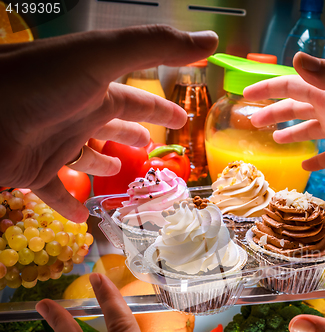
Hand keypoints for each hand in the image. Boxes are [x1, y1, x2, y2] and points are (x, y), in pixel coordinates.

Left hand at [0, 26, 217, 221]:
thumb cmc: (43, 84)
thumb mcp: (104, 57)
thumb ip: (155, 47)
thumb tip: (209, 41)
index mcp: (95, 89)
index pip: (136, 99)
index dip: (160, 109)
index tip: (181, 119)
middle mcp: (77, 115)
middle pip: (112, 127)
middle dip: (133, 135)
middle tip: (151, 147)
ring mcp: (55, 143)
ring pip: (86, 158)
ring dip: (103, 166)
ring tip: (120, 175)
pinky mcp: (35, 172)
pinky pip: (58, 192)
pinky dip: (72, 206)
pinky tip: (85, 218)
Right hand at [244, 52, 324, 177]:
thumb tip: (295, 59)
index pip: (291, 86)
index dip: (268, 89)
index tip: (246, 95)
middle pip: (296, 107)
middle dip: (274, 112)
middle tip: (253, 122)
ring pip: (310, 130)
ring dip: (292, 133)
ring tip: (275, 140)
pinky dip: (316, 160)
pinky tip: (305, 167)